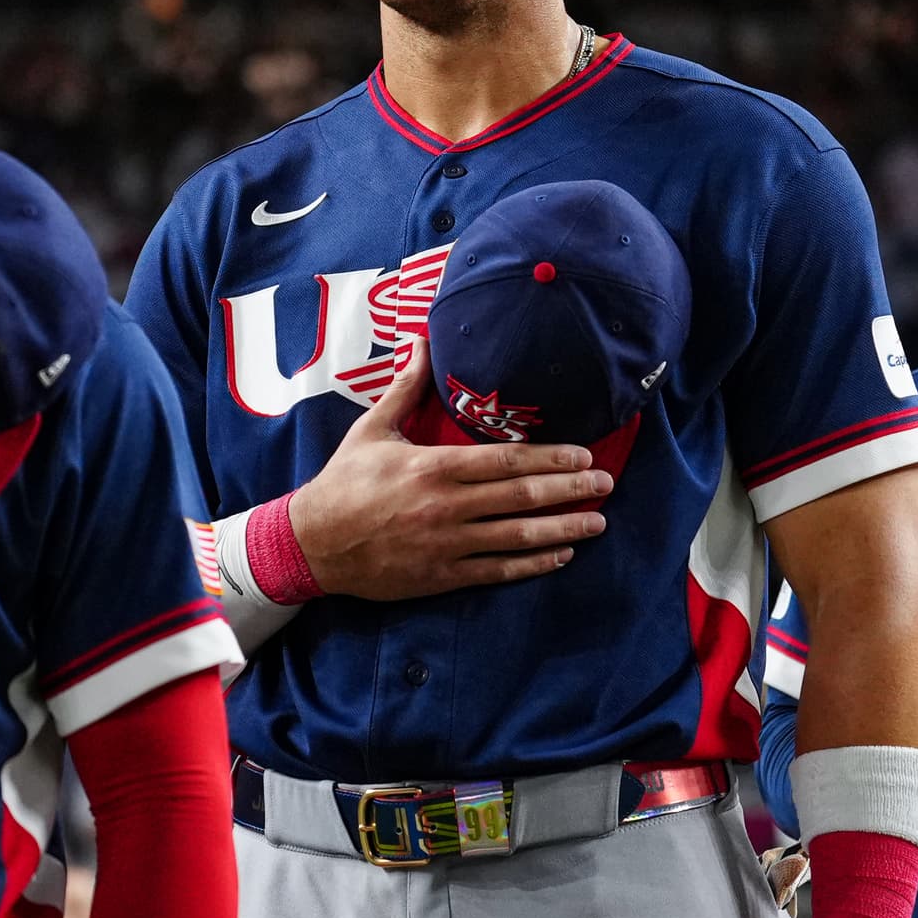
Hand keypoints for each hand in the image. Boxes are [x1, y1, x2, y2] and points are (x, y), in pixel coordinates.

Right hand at [287, 345, 614, 601]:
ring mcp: (446, 545)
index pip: (505, 461)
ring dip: (563, 529)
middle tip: (606, 484)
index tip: (583, 455)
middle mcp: (445, 506)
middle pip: (521, 497)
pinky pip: (497, 571)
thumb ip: (405, 388)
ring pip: (517, 537)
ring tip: (597, 522)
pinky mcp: (441, 576)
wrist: (311, 543)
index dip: (550, 458)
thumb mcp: (372, 429)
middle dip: (570, 490)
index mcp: (433, 467)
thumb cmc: (344, 482)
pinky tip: (561, 554)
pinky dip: (533, 564)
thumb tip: (420, 341)